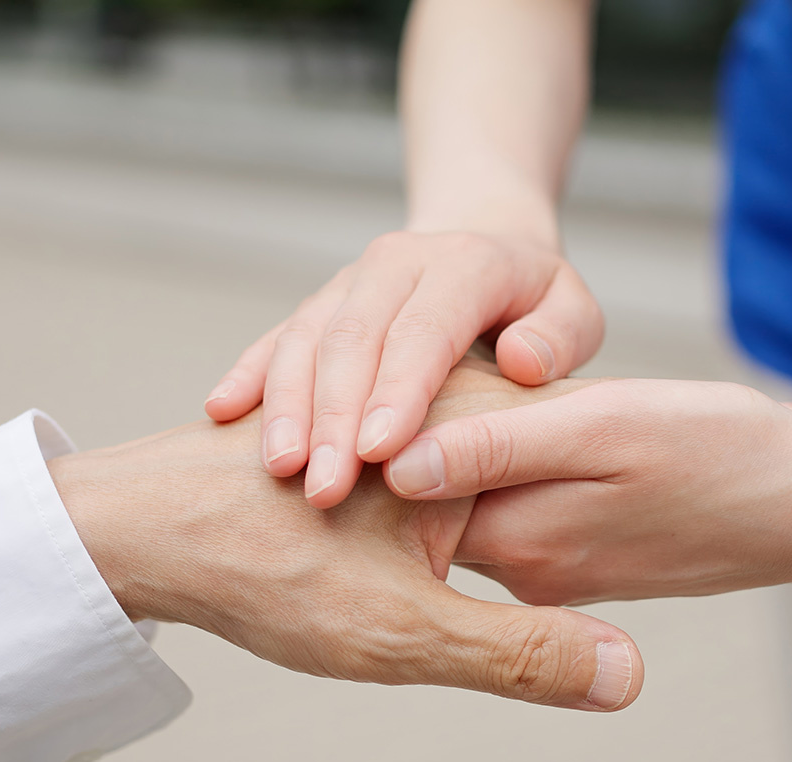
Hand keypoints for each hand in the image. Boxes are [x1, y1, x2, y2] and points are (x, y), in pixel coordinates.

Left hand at [49, 362, 640, 710]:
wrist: (134, 527)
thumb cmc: (260, 569)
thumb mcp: (408, 632)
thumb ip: (525, 652)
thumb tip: (629, 678)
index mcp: (464, 424)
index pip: (571, 461)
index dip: (596, 518)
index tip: (594, 555)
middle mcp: (427, 393)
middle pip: (518, 458)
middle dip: (525, 518)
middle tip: (476, 582)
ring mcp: (383, 400)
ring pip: (461, 457)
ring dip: (469, 510)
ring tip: (423, 569)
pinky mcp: (347, 419)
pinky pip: (408, 453)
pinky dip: (414, 492)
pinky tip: (387, 538)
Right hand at [202, 230, 602, 508]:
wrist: (482, 242)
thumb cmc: (535, 301)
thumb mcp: (571, 309)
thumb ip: (559, 334)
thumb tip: (521, 363)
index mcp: (461, 265)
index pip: (424, 329)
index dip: (397, 390)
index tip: (379, 454)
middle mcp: (394, 265)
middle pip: (352, 338)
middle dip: (333, 416)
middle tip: (322, 489)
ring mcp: (347, 284)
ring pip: (304, 339)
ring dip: (285, 405)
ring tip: (276, 470)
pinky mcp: (317, 306)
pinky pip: (275, 336)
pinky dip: (248, 374)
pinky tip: (219, 413)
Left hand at [385, 378, 791, 604]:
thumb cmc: (720, 450)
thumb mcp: (604, 428)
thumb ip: (496, 451)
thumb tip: (396, 466)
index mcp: (525, 542)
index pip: (414, 496)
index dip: (401, 432)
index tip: (407, 373)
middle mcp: (532, 574)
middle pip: (442, 507)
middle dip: (435, 443)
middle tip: (447, 372)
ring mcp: (564, 575)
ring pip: (486, 508)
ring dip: (481, 457)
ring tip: (493, 390)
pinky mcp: (592, 564)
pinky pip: (529, 517)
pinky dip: (523, 475)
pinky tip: (545, 432)